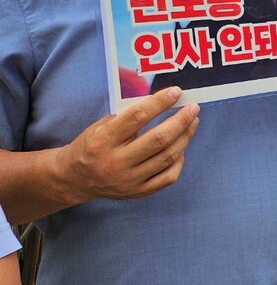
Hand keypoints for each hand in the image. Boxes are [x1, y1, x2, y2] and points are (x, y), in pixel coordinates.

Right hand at [60, 87, 198, 203]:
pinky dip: (179, 161)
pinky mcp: (138, 192)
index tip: (176, 92)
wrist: (75, 179)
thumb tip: (161, 103)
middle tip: (193, 108)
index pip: (137, 117)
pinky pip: (168, 177)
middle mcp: (116, 162)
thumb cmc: (92, 146)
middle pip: (159, 139)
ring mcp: (128, 180)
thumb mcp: (100, 126)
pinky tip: (182, 148)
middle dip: (181, 121)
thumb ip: (127, 117)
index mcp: (103, 141)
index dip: (160, 102)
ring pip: (167, 157)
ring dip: (185, 137)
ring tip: (193, 122)